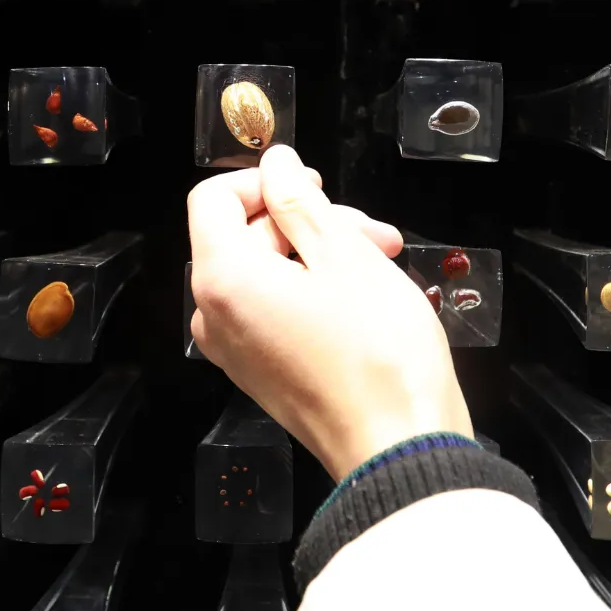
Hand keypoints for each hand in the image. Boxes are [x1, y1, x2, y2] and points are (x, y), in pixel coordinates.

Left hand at [187, 144, 472, 480]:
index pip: (212, 199)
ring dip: (320, 254)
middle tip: (373, 231)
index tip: (312, 185)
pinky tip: (365, 294)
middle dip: (309, 221)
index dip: (263, 181)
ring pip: (266, 272)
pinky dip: (313, 291)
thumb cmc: (377, 353)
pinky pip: (273, 310)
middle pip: (246, 236)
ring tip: (382, 260)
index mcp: (223, 279)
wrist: (398, 446)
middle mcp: (214, 316)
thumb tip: (274, 164)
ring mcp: (235, 349)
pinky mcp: (261, 372)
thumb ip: (299, 200)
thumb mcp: (344, 254)